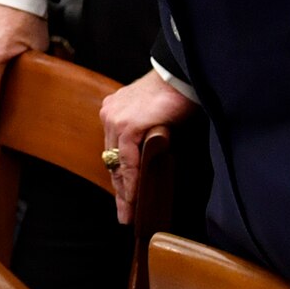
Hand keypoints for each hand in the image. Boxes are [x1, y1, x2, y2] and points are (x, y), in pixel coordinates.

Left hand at [97, 70, 197, 222]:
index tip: (123, 197)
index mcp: (114, 110)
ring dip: (124, 190)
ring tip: (129, 212)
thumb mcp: (152, 116)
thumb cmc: (174, 93)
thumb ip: (145, 134)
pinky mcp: (127, 125)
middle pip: (111, 160)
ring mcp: (115, 119)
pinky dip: (132, 180)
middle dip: (118, 189)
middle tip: (124, 214)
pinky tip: (135, 196)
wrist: (179, 74)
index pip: (113, 151)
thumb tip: (149, 159)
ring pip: (116, 164)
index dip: (118, 176)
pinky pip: (127, 161)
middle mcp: (109, 114)